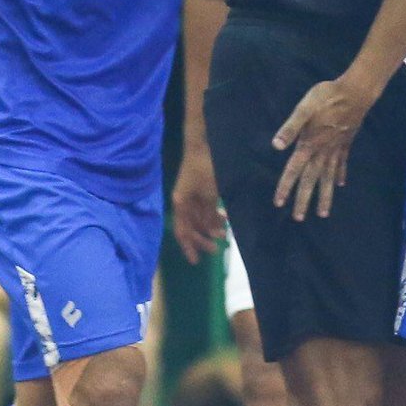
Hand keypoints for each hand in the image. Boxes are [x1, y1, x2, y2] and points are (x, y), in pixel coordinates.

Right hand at [170, 145, 226, 264]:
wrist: (203, 144)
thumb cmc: (205, 167)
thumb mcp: (210, 192)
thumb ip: (210, 212)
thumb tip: (215, 230)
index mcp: (180, 203)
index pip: (182, 231)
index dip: (189, 247)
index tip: (196, 261)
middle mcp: (183, 202)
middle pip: (191, 227)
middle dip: (203, 239)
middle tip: (217, 249)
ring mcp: (191, 196)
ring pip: (200, 219)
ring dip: (211, 227)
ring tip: (225, 235)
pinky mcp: (201, 191)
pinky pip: (205, 209)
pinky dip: (214, 216)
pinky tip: (224, 219)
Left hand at [271, 77, 372, 221]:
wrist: (355, 92)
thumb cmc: (327, 97)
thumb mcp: (305, 108)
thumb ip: (291, 127)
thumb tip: (276, 145)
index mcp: (309, 144)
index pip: (294, 169)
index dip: (286, 186)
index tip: (280, 203)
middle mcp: (322, 151)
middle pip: (312, 180)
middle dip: (304, 200)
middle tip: (299, 218)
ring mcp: (336, 149)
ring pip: (328, 178)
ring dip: (324, 195)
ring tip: (323, 213)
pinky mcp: (346, 143)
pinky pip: (342, 164)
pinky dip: (340, 175)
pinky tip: (340, 185)